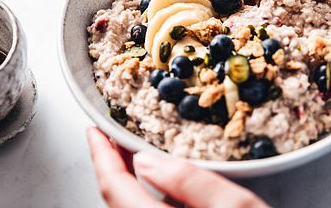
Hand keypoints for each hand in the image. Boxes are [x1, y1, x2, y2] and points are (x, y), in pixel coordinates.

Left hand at [86, 127, 269, 207]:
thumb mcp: (234, 206)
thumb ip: (190, 182)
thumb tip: (146, 160)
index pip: (115, 188)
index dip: (101, 156)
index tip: (95, 130)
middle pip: (117, 199)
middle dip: (111, 164)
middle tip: (110, 135)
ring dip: (126, 179)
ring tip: (130, 151)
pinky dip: (144, 194)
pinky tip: (158, 181)